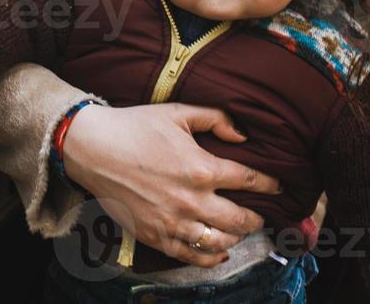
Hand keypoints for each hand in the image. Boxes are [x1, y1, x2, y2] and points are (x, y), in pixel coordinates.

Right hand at [61, 103, 280, 267]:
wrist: (92, 148)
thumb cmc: (134, 126)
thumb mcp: (177, 112)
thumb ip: (215, 118)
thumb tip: (242, 136)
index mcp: (201, 168)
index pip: (249, 181)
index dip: (269, 185)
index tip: (277, 186)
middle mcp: (191, 200)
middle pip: (241, 220)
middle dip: (257, 217)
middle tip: (259, 213)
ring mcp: (173, 222)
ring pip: (220, 242)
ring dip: (236, 237)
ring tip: (238, 230)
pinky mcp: (156, 236)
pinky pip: (193, 257)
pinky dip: (212, 257)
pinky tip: (218, 250)